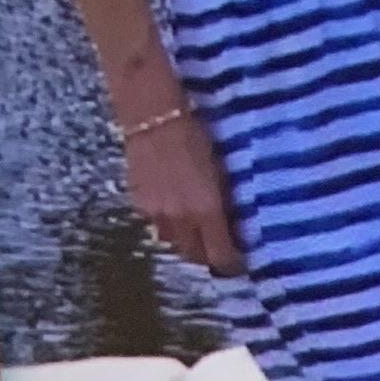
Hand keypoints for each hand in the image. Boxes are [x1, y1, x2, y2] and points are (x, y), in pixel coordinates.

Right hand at [125, 105, 240, 275]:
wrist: (154, 116)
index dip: (232, 264)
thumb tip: (236, 223)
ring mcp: (155, 213)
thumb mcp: (223, 169)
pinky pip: (156, 225)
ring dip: (188, 242)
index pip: (220, 255)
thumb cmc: (198, 134)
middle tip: (222, 248)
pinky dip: (169, 224)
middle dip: (209, 255)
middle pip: (195, 255)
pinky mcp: (138, 203)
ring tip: (200, 231)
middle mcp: (179, 219)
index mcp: (206, 210)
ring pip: (173, 243)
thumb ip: (227, 201)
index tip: (241, 262)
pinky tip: (176, 210)